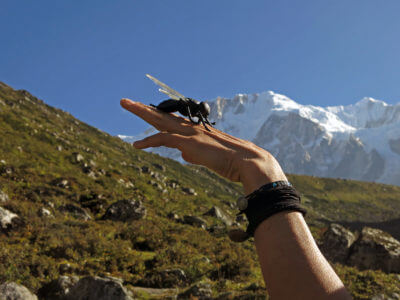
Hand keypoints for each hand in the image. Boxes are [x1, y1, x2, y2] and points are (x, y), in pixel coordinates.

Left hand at [120, 99, 286, 194]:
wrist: (247, 162)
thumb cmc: (232, 161)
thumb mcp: (209, 157)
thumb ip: (194, 153)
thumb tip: (183, 154)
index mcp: (196, 130)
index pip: (172, 120)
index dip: (158, 115)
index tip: (146, 111)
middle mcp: (191, 128)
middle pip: (162, 114)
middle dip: (144, 107)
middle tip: (126, 101)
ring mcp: (190, 134)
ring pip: (160, 119)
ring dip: (142, 112)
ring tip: (126, 104)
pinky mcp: (190, 143)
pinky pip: (164, 140)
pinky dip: (149, 142)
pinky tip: (136, 146)